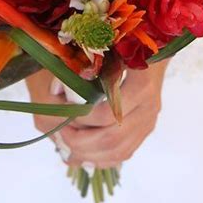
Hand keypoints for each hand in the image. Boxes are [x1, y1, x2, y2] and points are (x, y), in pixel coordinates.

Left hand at [26, 61, 169, 168]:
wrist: (150, 48)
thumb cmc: (120, 45)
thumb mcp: (99, 50)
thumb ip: (77, 70)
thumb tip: (53, 97)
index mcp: (141, 84)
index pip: (108, 114)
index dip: (82, 118)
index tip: (62, 112)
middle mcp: (150, 106)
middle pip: (113, 139)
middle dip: (81, 141)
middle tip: (61, 132)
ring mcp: (149, 120)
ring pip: (119, 151)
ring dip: (89, 153)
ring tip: (67, 143)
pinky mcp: (145, 129)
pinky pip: (124, 153)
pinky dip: (101, 157)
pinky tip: (82, 152)